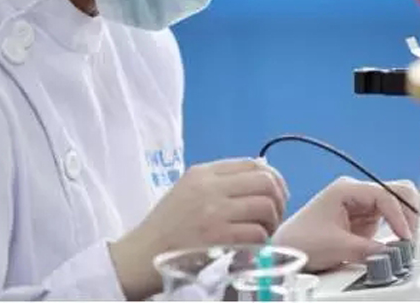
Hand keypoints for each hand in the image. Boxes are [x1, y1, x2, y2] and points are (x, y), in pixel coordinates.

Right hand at [110, 158, 288, 299]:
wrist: (140, 255)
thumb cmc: (167, 226)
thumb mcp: (189, 191)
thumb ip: (221, 182)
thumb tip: (263, 174)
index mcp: (203, 172)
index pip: (254, 163)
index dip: (273, 179)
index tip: (275, 195)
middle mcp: (209, 187)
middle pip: (266, 182)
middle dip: (279, 200)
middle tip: (274, 216)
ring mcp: (213, 211)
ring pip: (266, 206)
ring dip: (272, 222)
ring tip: (263, 232)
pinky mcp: (217, 237)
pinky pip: (257, 233)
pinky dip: (262, 240)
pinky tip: (254, 246)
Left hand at [273, 177, 418, 272]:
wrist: (286, 249)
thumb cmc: (302, 240)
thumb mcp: (336, 246)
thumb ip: (366, 249)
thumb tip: (392, 253)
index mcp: (346, 189)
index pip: (384, 195)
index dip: (398, 215)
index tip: (404, 237)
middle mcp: (357, 192)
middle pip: (397, 191)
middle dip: (409, 212)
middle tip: (412, 236)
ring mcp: (362, 205)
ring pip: (397, 205)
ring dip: (405, 221)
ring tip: (406, 243)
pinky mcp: (365, 220)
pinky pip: (391, 220)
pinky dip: (398, 230)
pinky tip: (398, 243)